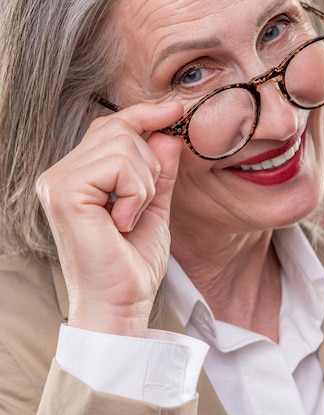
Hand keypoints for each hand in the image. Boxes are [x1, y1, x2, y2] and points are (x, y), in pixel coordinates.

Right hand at [36, 102, 183, 335]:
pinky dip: (135, 193)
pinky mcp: (65, 192)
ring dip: (143, 184)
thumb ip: (159, 169)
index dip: (144, 114)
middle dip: (148, 166)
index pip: (110, 126)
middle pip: (119, 128)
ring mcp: (57, 181)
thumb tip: (168, 131)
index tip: (176, 110)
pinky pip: (118, 165)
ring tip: (129, 217)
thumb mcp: (154, 205)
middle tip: (139, 207)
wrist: (121, 304)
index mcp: (76, 175)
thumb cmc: (132, 262)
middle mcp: (59, 173)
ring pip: (122, 143)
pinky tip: (121, 222)